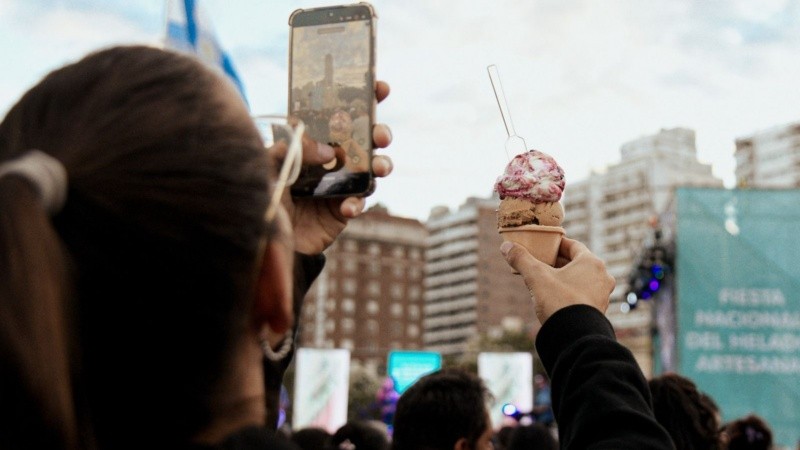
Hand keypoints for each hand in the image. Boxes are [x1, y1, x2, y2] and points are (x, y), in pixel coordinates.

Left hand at [275, 81, 392, 254]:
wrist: (263, 239)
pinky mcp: (342, 210)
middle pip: (365, 139)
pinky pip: (360, 201)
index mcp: (314, 140)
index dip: (363, 98)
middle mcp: (330, 158)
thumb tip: (329, 150)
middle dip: (380, 132)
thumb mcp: (270, 163)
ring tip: (379, 167)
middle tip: (380, 135)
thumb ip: (295, 148)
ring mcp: (339, 183)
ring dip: (381, 164)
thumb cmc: (262, 194)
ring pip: (372, 168)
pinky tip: (346, 206)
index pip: (340, 113)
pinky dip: (357, 202)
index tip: (379, 87)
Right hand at [500, 237, 614, 323]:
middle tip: (539, 262)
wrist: (574, 337)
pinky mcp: (597, 310)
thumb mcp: (536, 277)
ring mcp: (602, 294)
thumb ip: (521, 259)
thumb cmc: (559, 301)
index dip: (555, 244)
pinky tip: (553, 297)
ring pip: (579, 279)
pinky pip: (582, 294)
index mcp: (592, 263)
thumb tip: (506, 246)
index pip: (573, 245)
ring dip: (563, 277)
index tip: (542, 245)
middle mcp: (602, 276)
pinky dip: (568, 291)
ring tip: (544, 280)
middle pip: (576, 262)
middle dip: (556, 262)